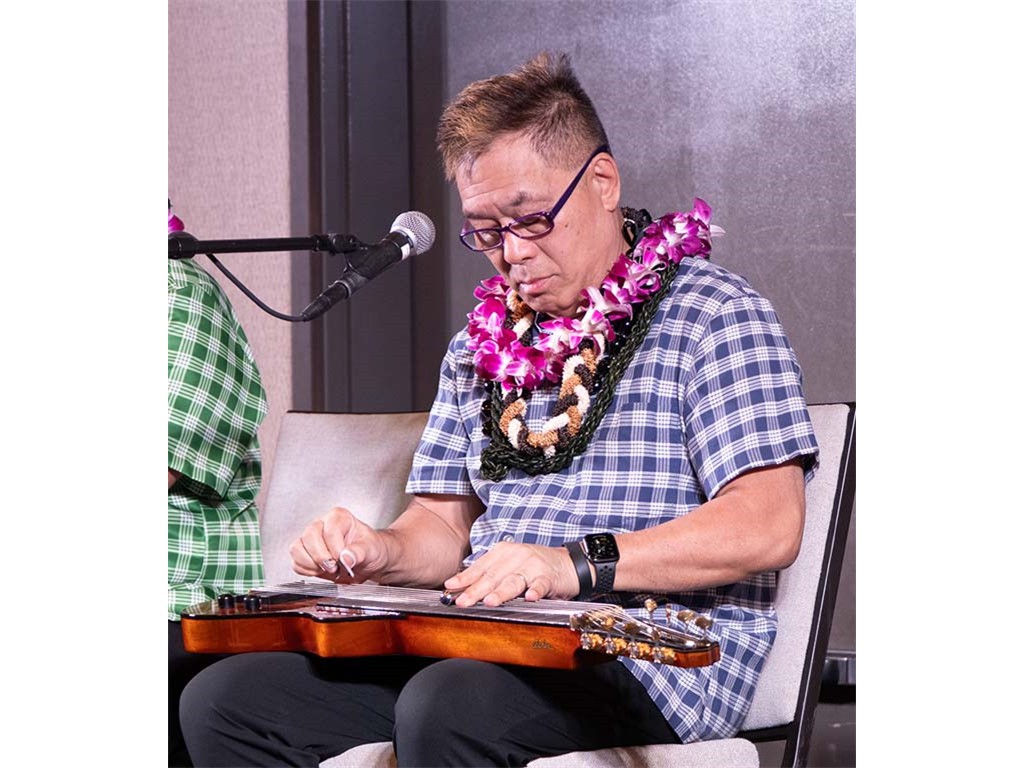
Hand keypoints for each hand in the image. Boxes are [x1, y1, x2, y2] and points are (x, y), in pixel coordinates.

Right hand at [289, 507, 387, 583]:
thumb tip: (346, 558)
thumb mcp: (372, 549)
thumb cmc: (371, 549)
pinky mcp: (305, 553)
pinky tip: (321, 571)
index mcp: (339, 517)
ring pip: (297, 548)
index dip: (336, 550)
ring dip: (311, 564)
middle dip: (322, 557)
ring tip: (329, 569)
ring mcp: (311, 539)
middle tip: (335, 567)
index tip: (344, 560)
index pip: (330, 531)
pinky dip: (306, 570)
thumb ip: (359, 552)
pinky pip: (295, 562)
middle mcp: (322, 524)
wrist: (369, 561)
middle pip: (309, 537)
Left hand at [441, 541, 580, 606]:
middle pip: (493, 576)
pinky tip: (530, 597)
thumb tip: (463, 589)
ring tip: (489, 601)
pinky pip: (541, 584)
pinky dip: (535, 590)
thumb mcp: (509, 565)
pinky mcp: (549, 577)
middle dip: (476, 590)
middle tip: (463, 601)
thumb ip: (489, 576)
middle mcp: (516, 556)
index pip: (480, 567)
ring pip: (514, 581)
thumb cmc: (534, 565)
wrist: (567, 563)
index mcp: (503, 552)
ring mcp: (533, 566)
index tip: (450, 588)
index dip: (465, 578)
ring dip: (501, 591)